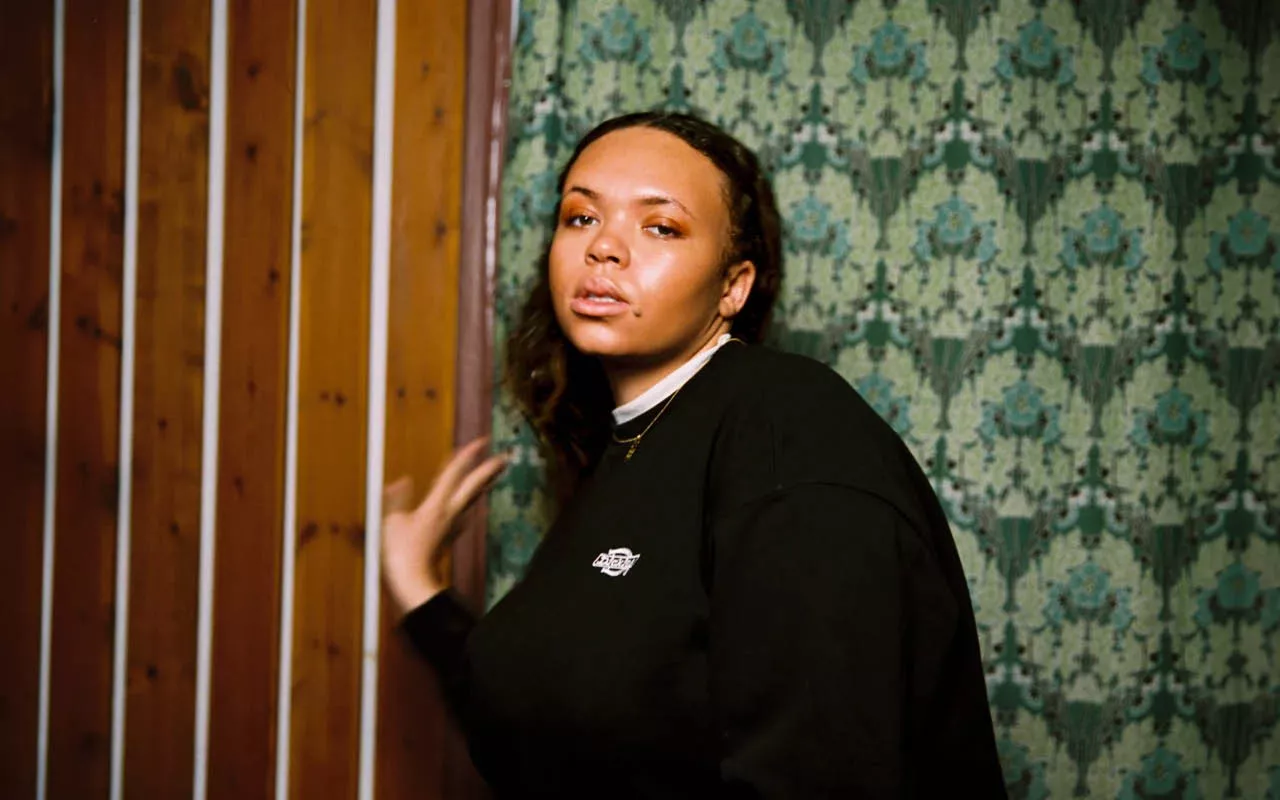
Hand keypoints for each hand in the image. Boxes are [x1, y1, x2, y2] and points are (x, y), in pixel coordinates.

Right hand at [381, 436, 508, 615]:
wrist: (415, 584)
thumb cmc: (403, 555)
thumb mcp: (391, 522)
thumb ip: (396, 499)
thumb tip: (401, 481)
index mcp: (436, 504)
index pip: (455, 473)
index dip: (468, 456)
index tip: (482, 441)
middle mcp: (450, 512)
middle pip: (474, 485)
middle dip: (489, 469)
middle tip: (504, 456)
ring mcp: (452, 525)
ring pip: (473, 499)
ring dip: (484, 484)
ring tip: (494, 475)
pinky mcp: (450, 536)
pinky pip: (465, 515)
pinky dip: (471, 505)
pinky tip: (474, 507)